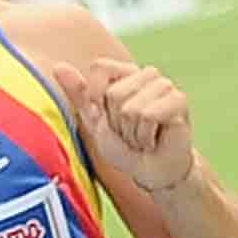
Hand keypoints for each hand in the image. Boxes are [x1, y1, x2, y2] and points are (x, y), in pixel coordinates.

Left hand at [64, 55, 198, 193]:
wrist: (149, 171)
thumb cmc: (123, 146)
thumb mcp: (94, 121)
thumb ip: (78, 93)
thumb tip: (58, 66)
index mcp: (124, 73)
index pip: (99, 68)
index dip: (96, 98)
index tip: (106, 118)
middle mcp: (146, 74)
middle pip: (114, 93)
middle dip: (116, 122)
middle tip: (129, 133)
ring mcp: (164, 85)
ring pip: (131, 107)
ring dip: (132, 132)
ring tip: (142, 137)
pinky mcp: (179, 100)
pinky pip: (149, 115)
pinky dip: (145, 136)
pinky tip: (154, 139)